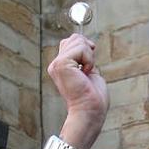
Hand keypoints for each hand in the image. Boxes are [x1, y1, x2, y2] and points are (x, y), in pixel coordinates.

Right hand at [47, 34, 107, 148]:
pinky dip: (89, 60)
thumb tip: (87, 43)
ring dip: (89, 57)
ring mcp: (57, 64)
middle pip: (74, 38)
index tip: (89, 65)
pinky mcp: (62, 64)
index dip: (85, 48)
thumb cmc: (92, 96)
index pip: (71, 41)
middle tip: (88, 69)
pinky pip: (81, 48)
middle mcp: (56, 64)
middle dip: (87, 50)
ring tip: (86, 73)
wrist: (90, 110)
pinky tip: (85, 73)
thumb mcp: (89, 70)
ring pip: (78, 41)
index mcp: (61, 66)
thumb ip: (84, 57)